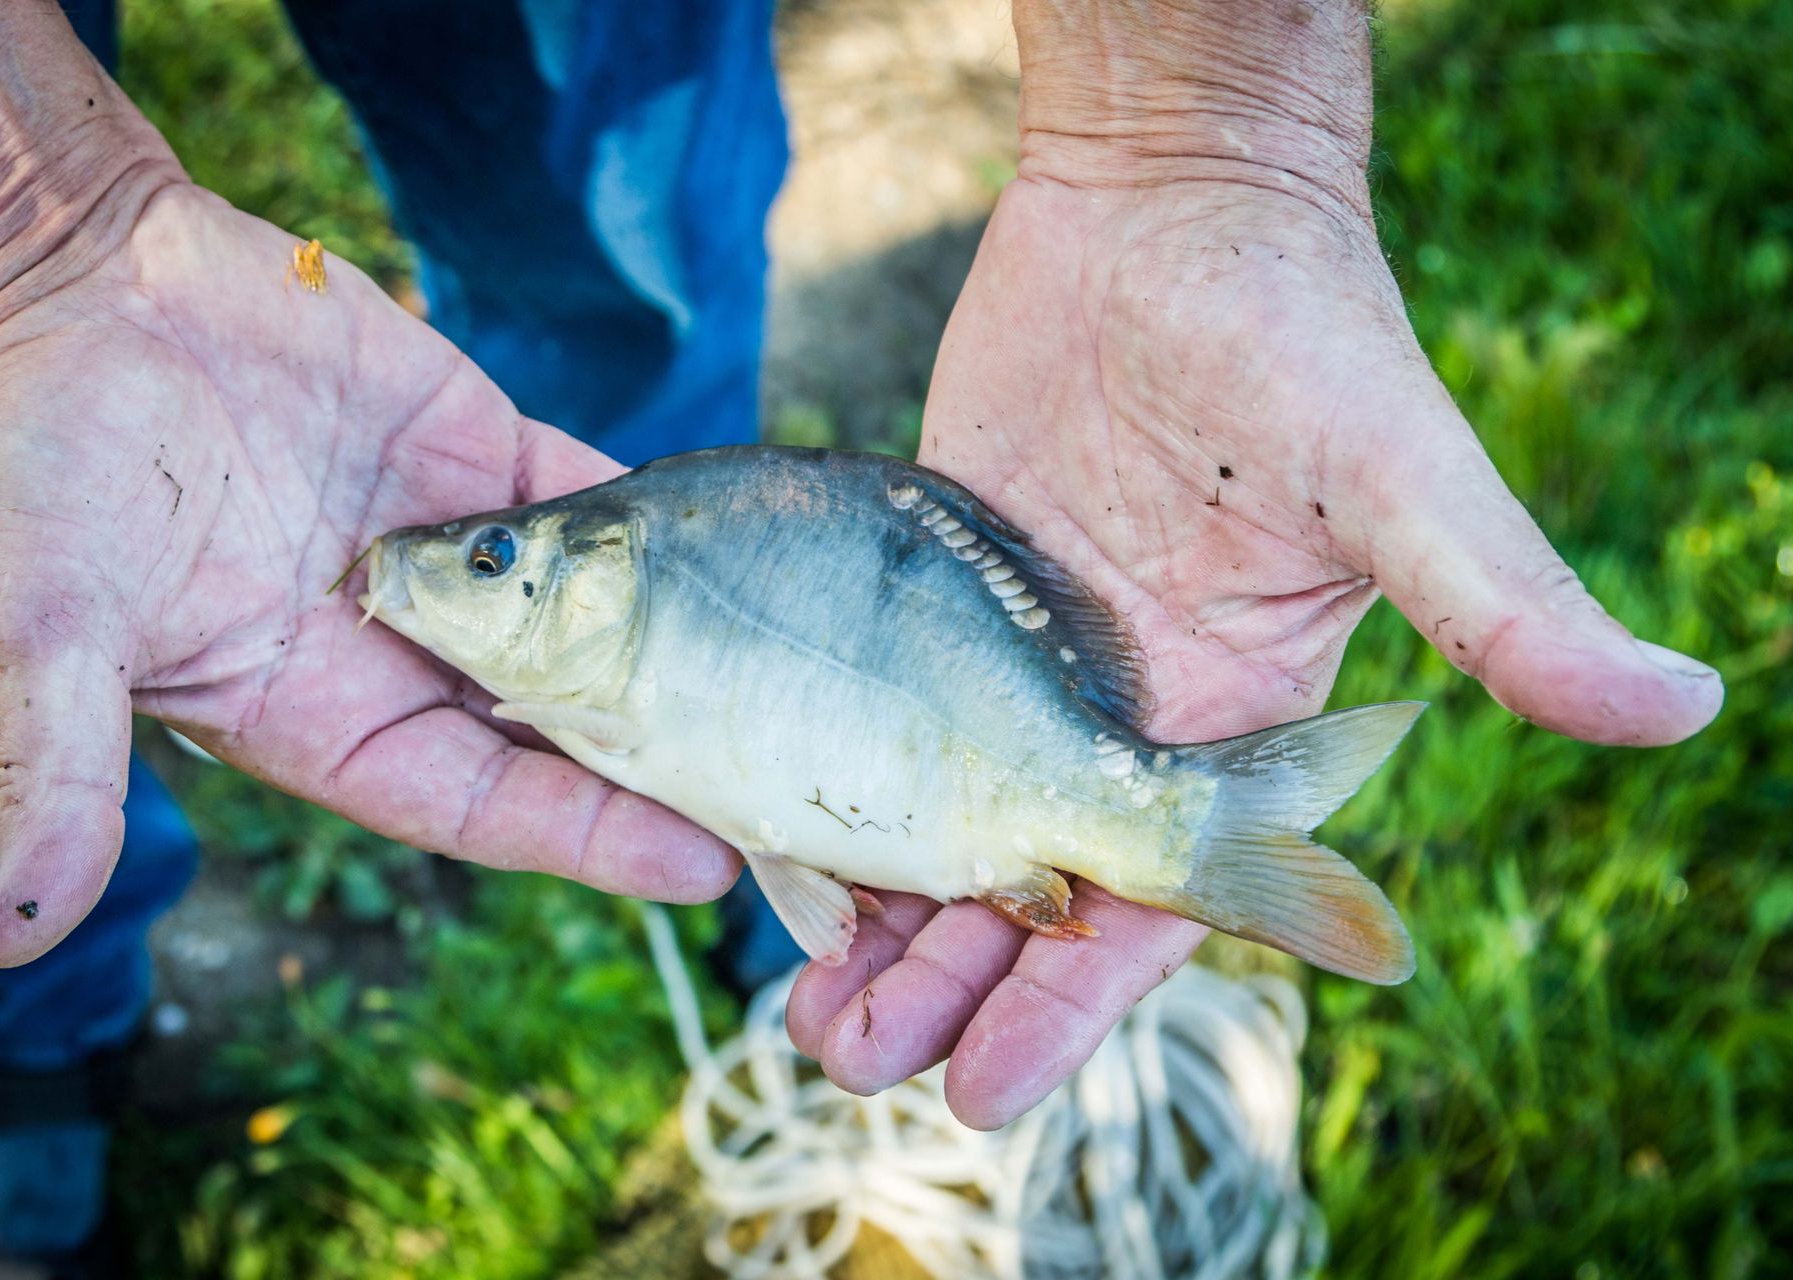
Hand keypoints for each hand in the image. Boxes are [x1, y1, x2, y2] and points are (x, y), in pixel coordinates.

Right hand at [0, 177, 738, 965]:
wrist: (78, 286)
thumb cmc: (43, 465)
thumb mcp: (47, 633)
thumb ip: (61, 775)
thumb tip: (5, 939)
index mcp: (318, 713)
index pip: (475, 801)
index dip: (583, 834)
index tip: (697, 865)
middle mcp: (405, 650)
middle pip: (559, 729)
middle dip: (665, 769)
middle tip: (793, 805)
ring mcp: (458, 554)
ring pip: (595, 621)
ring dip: (690, 655)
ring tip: (804, 696)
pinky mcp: (483, 456)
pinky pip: (594, 503)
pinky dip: (666, 526)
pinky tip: (753, 553)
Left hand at [786, 1, 1721, 1127]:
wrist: (1167, 204)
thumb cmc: (1299, 327)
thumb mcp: (1398, 475)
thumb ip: (1505, 603)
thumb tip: (1687, 706)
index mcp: (1234, 725)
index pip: (1150, 903)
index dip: (1071, 1005)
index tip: (984, 1092)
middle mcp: (1124, 712)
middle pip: (1026, 887)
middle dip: (949, 983)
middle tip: (846, 1061)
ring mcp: (1020, 658)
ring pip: (939, 818)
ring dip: (880, 914)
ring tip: (801, 1009)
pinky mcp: (941, 596)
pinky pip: (878, 717)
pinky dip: (833, 789)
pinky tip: (767, 850)